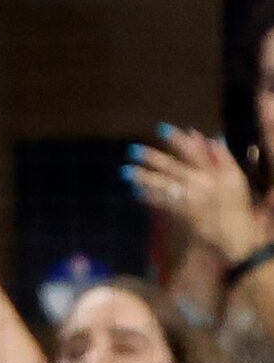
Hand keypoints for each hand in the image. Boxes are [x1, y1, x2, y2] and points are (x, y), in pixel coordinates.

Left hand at [125, 125, 270, 261]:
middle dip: (151, 158)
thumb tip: (206, 136)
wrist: (237, 234)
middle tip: (132, 149)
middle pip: (173, 168)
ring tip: (125, 171)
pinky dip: (149, 197)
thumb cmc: (236, 203)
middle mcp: (201, 185)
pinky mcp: (184, 215)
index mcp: (214, 174)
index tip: (160, 128)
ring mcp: (191, 200)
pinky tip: (135, 191)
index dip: (178, 139)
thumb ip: (222, 156)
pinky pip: (163, 204)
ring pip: (163, 186)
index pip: (194, 152)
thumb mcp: (235, 177)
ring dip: (143, 178)